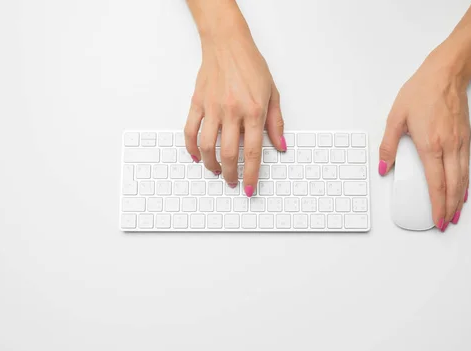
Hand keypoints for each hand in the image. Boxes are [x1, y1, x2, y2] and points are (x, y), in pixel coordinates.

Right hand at [184, 19, 284, 196]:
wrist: (227, 43)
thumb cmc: (250, 65)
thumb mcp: (272, 93)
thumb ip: (276, 122)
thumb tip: (279, 146)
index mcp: (254, 111)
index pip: (253, 151)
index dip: (251, 174)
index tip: (249, 187)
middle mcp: (233, 111)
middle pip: (230, 153)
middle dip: (231, 174)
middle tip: (232, 182)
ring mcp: (213, 107)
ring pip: (208, 146)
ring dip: (212, 163)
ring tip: (216, 170)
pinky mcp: (198, 102)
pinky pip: (191, 130)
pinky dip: (192, 147)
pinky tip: (197, 156)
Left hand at [379, 46, 470, 231]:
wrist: (446, 73)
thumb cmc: (421, 92)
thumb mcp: (395, 117)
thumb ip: (388, 146)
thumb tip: (383, 167)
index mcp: (430, 145)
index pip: (435, 183)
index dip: (436, 204)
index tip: (436, 218)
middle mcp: (449, 147)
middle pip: (452, 186)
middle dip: (449, 208)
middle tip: (446, 223)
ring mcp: (460, 143)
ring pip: (463, 179)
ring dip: (459, 199)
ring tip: (455, 214)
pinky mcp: (466, 138)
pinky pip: (467, 167)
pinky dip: (465, 183)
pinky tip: (463, 191)